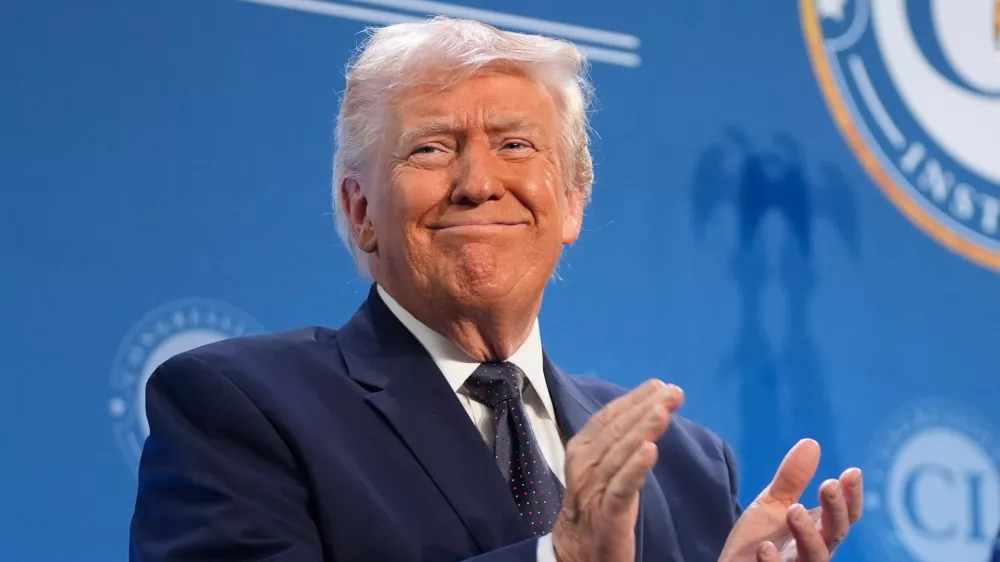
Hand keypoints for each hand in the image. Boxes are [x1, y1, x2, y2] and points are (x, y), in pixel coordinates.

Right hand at [552, 380, 683, 561]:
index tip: (660, 384)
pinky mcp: (606, 515)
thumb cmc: (597, 508)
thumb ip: (621, 443)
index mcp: (582, 449)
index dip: (634, 399)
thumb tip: (651, 411)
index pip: (609, 417)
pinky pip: (621, 488)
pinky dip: (635, 468)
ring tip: (663, 411)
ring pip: (619, 454)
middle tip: (673, 391)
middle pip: (616, 430)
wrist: (577, 555)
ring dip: (642, 430)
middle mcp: (584, 465)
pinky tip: (651, 450)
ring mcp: (593, 490)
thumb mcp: (607, 470)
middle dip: (645, 407)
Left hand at [718, 439, 863, 561]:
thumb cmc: (759, 540)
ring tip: (794, 509)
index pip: (844, 516)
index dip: (851, 497)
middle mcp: (813, 552)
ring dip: (808, 534)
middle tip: (827, 484)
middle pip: (835, 535)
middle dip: (835, 510)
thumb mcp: (772, 504)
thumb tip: (812, 442)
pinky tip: (765, 547)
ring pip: (815, 558)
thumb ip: (792, 479)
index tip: (852, 472)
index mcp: (817, 531)